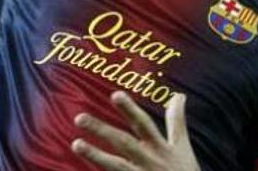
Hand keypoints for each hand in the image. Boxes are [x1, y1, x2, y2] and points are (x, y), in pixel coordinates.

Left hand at [72, 91, 200, 170]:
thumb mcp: (182, 147)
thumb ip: (176, 122)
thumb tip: (178, 95)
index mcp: (160, 148)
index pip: (144, 125)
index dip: (130, 110)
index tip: (115, 94)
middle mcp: (150, 162)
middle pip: (124, 143)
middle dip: (103, 130)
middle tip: (79, 117)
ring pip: (117, 166)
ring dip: (95, 156)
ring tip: (75, 144)